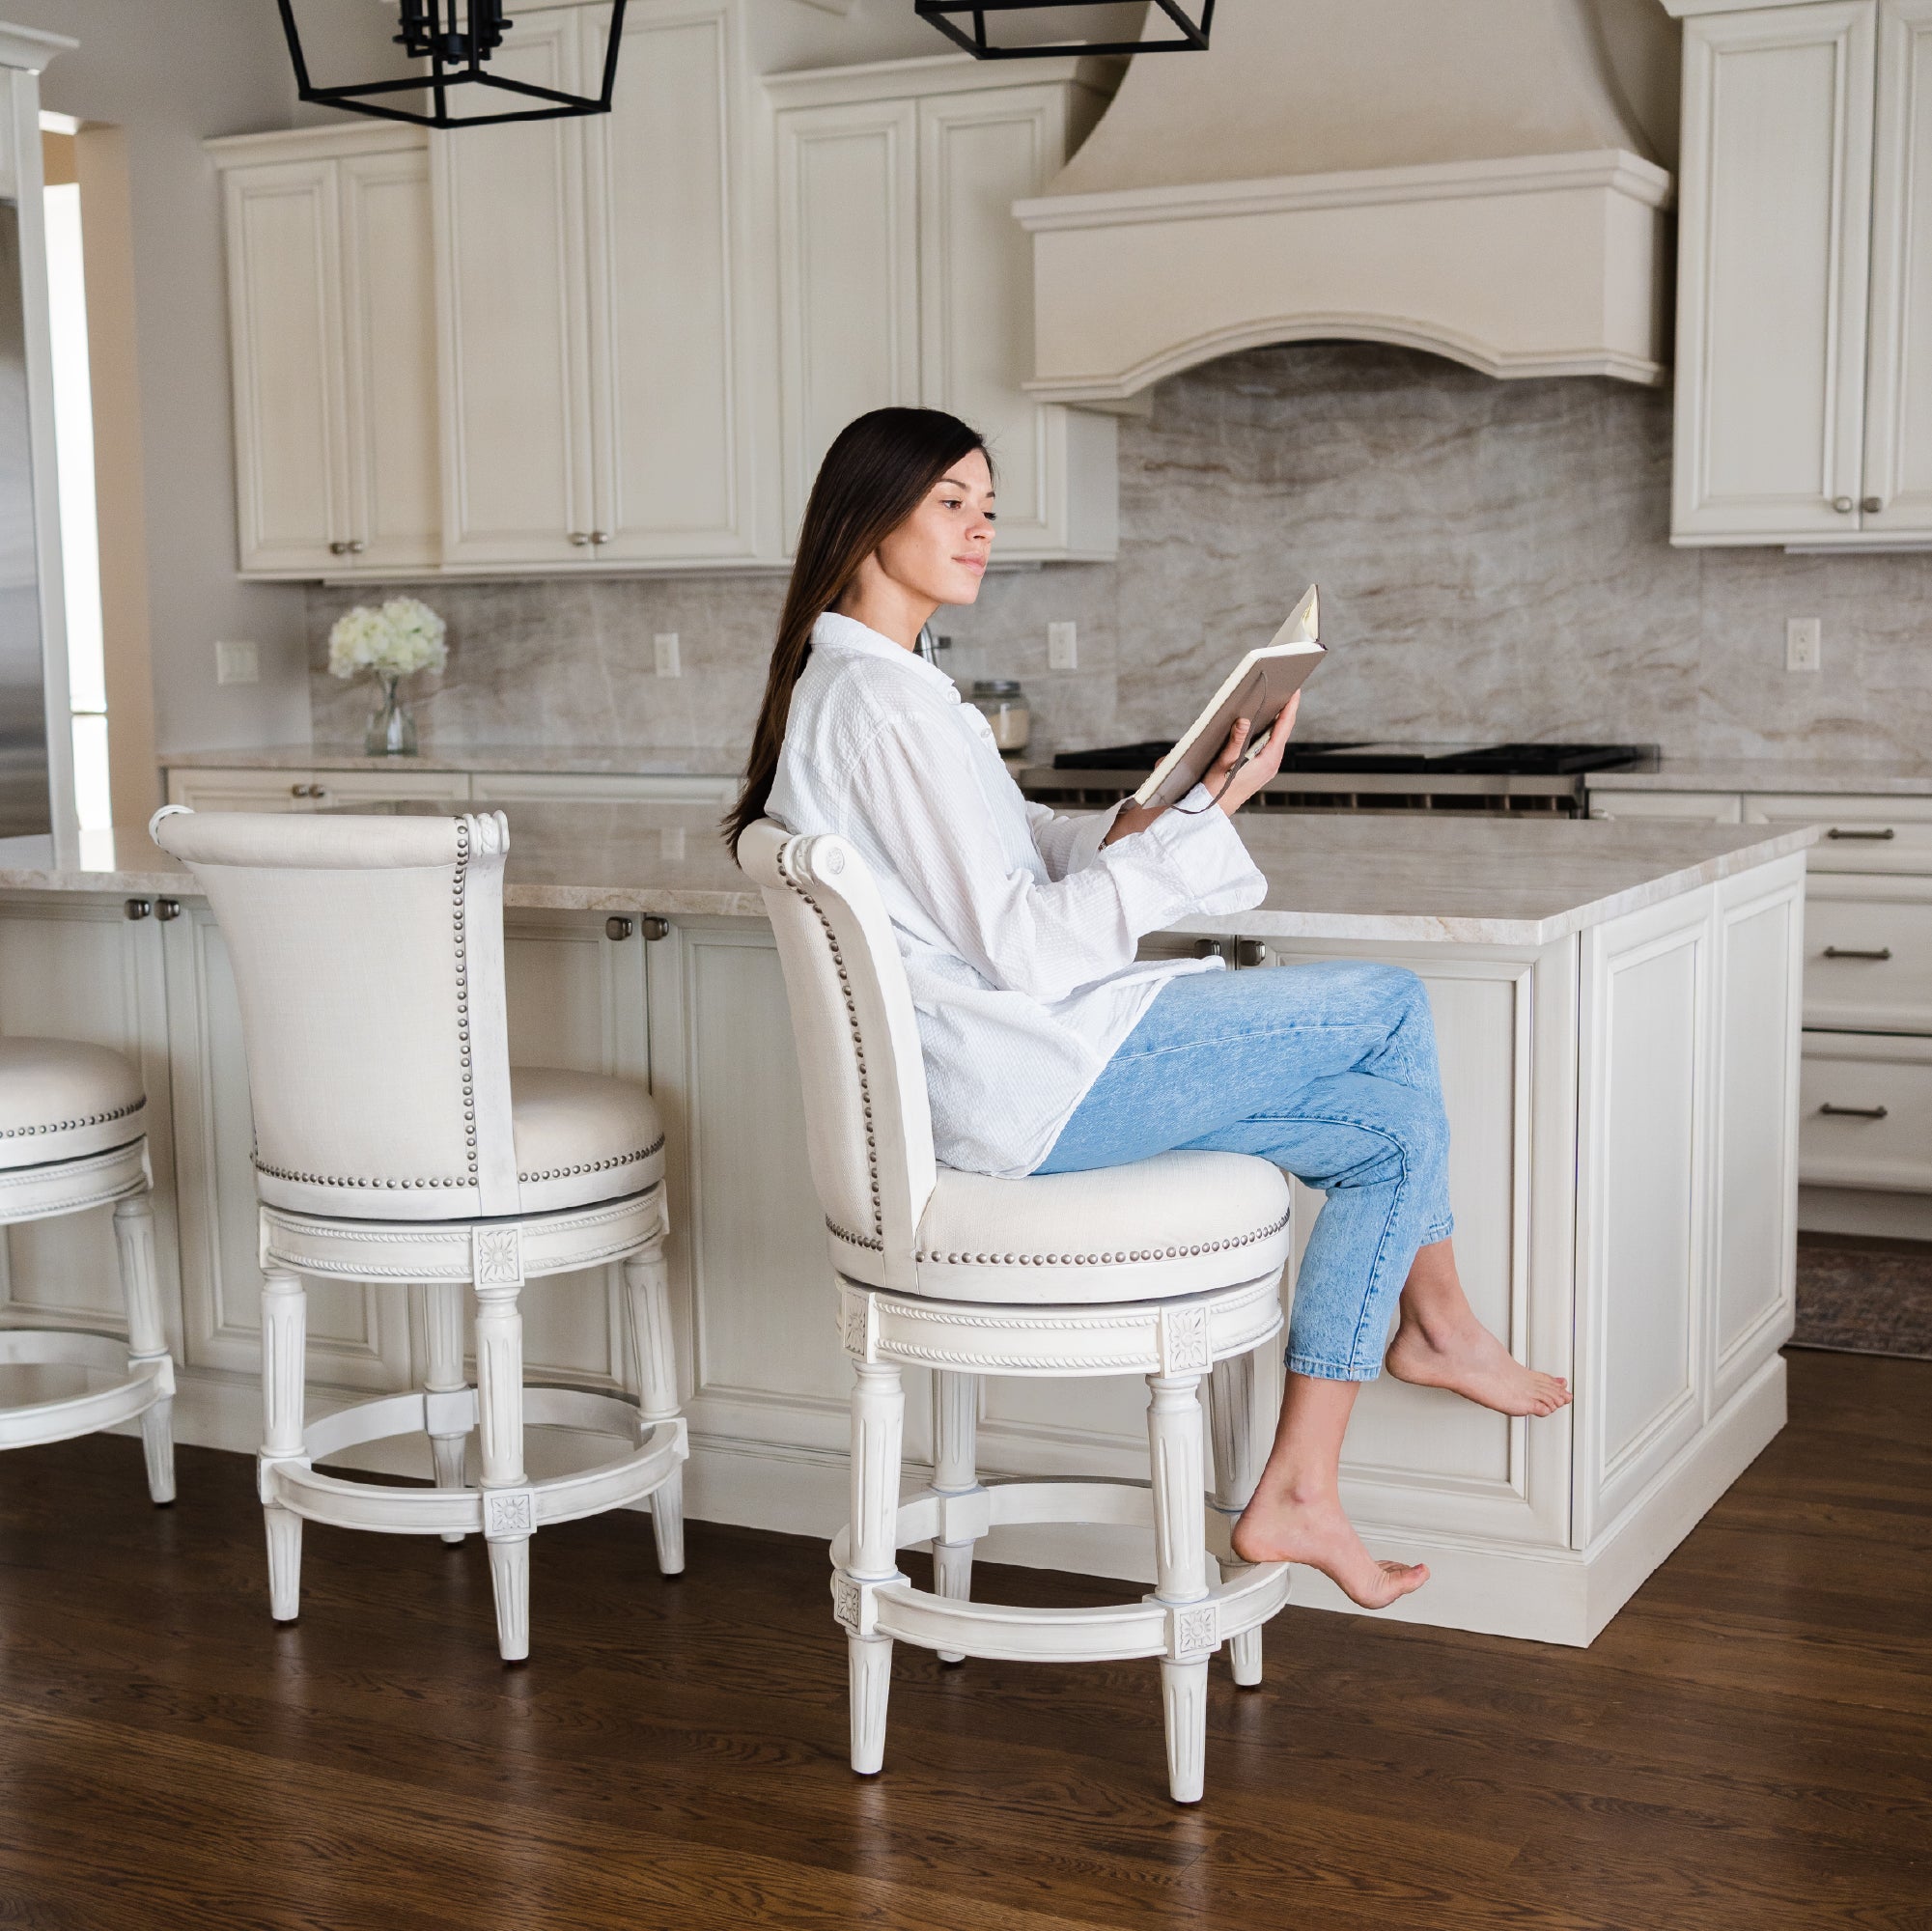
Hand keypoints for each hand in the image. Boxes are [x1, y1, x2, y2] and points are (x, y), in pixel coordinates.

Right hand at [1212, 691, 1299, 817]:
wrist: (1212, 813)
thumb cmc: (1216, 790)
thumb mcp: (1223, 763)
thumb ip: (1235, 741)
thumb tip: (1244, 720)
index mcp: (1268, 761)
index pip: (1283, 728)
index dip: (1290, 707)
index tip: (1295, 689)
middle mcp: (1272, 764)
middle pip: (1282, 731)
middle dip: (1285, 709)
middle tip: (1287, 689)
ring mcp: (1267, 767)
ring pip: (1276, 738)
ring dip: (1277, 720)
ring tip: (1277, 701)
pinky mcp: (1261, 769)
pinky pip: (1269, 745)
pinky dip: (1269, 731)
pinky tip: (1263, 723)